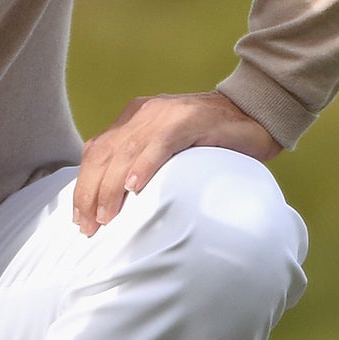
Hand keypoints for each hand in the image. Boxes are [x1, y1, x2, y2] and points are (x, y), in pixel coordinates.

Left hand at [74, 90, 280, 234]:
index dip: (84, 186)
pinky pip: (161, 143)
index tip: (80, 219)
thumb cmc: (217, 141)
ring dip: (111, 187)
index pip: (97, 151)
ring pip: (126, 150)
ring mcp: (168, 113)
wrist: (257, 113)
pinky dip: (145, 166)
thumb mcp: (172, 151)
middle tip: (89, 227)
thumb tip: (118, 204)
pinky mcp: (191, 120)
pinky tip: (134, 188)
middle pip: (104, 152)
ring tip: (106, 217)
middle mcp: (146, 112)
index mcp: (136, 118)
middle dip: (91, 192)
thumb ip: (146, 164)